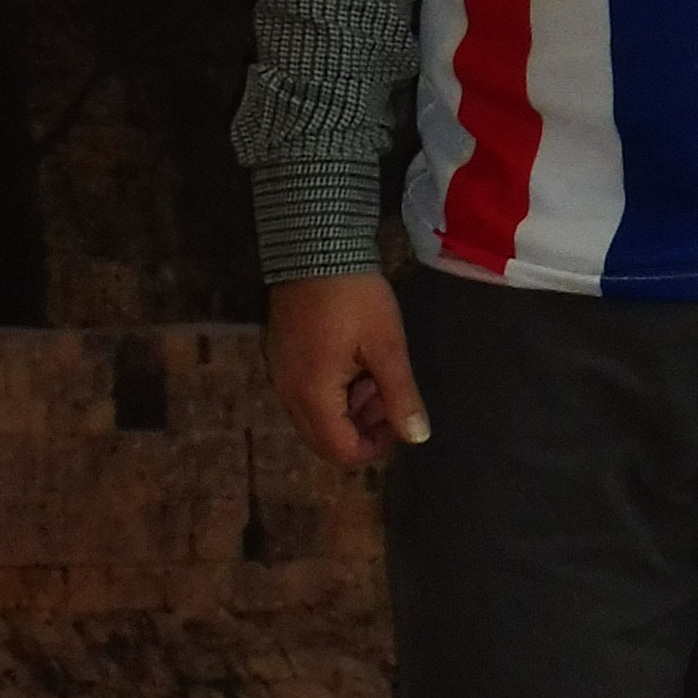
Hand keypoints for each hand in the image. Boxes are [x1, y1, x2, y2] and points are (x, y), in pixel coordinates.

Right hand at [265, 271, 429, 469]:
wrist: (314, 246)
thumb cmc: (355, 297)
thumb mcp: (387, 345)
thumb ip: (401, 395)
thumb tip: (417, 438)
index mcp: (312, 395)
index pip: (341, 451)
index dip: (375, 446)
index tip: (397, 418)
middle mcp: (288, 393)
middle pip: (324, 439)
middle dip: (361, 427)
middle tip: (386, 391)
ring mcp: (280, 375)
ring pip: (314, 416)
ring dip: (348, 408)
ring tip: (374, 371)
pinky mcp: (280, 356)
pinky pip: (305, 393)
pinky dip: (332, 390)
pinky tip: (353, 360)